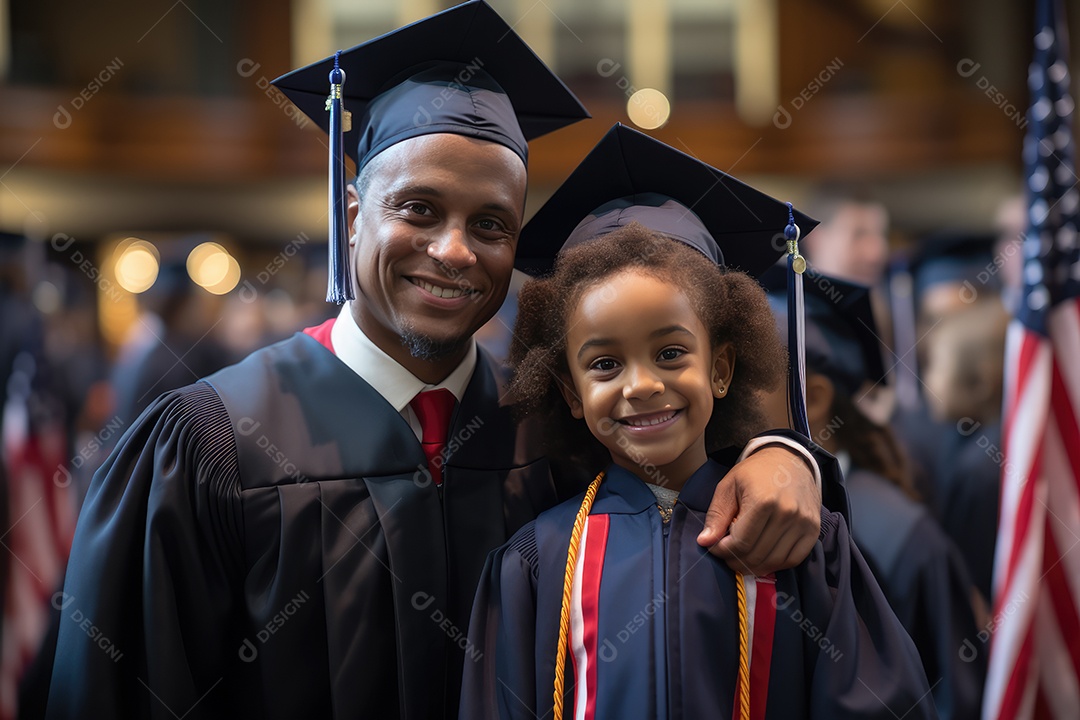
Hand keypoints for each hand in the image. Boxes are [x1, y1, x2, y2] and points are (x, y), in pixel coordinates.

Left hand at [697, 446, 821, 575]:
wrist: (789, 459)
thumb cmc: (754, 473)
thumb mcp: (728, 486)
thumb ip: (716, 516)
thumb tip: (704, 542)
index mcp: (763, 500)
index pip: (740, 543)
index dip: (723, 550)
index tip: (715, 546)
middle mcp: (787, 512)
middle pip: (756, 555)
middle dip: (735, 560)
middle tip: (727, 553)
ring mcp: (803, 522)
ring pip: (774, 561)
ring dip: (754, 565)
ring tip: (742, 555)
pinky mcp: (813, 529)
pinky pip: (793, 559)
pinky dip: (775, 563)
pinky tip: (763, 555)